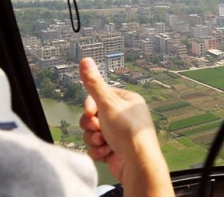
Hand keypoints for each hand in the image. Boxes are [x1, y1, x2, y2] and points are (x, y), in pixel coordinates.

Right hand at [79, 58, 173, 196]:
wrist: (137, 164)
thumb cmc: (128, 132)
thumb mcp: (108, 103)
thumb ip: (94, 83)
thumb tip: (85, 60)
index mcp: (127, 101)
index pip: (99, 97)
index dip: (90, 105)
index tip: (90, 112)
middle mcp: (124, 116)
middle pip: (93, 115)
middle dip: (91, 125)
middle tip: (98, 129)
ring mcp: (119, 134)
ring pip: (92, 132)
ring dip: (93, 138)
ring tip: (104, 143)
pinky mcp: (114, 150)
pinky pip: (95, 147)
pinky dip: (98, 150)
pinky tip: (106, 153)